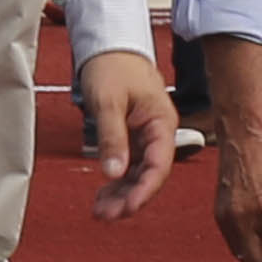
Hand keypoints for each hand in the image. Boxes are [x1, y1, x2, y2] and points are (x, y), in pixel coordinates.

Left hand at [74, 45, 181, 218]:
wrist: (110, 45)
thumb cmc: (112, 65)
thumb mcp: (108, 101)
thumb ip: (112, 137)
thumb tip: (113, 173)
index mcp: (162, 123)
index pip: (159, 165)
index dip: (145, 190)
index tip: (128, 208)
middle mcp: (158, 133)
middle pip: (150, 175)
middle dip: (129, 198)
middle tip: (105, 216)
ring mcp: (146, 136)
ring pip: (138, 174)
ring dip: (121, 194)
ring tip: (99, 212)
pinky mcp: (134, 136)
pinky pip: (129, 165)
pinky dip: (116, 181)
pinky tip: (103, 195)